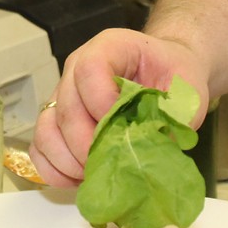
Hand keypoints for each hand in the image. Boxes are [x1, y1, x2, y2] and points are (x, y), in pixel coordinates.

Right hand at [29, 28, 210, 187]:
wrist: (164, 72)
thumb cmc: (173, 76)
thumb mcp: (186, 90)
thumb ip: (174, 115)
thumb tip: (153, 151)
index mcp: (108, 48)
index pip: (89, 69)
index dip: (102, 102)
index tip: (125, 128)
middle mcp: (76, 68)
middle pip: (66, 108)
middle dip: (88, 145)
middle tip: (111, 164)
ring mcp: (63, 94)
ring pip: (47, 130)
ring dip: (68, 161)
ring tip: (96, 174)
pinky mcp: (56, 121)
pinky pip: (40, 147)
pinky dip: (55, 169)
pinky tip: (79, 179)